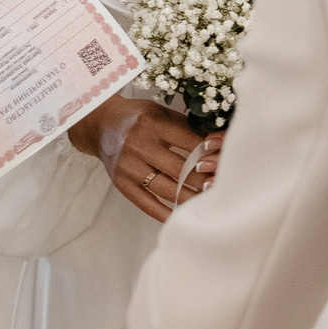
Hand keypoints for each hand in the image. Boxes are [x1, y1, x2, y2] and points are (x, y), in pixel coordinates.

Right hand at [67, 96, 216, 222]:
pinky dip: (164, 213)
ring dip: (190, 199)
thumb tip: (218, 144)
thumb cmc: (138, 117)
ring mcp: (128, 166)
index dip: (211, 154)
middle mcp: (139, 145)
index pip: (189, 142)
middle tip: (224, 187)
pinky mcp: (121, 183)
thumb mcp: (160, 112)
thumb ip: (186, 127)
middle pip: (180, 169)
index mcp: (152, 123)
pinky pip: (146, 203)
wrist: (100, 125)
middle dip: (204, 180)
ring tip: (209, 203)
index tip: (227, 163)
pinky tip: (181, 217)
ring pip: (166, 189)